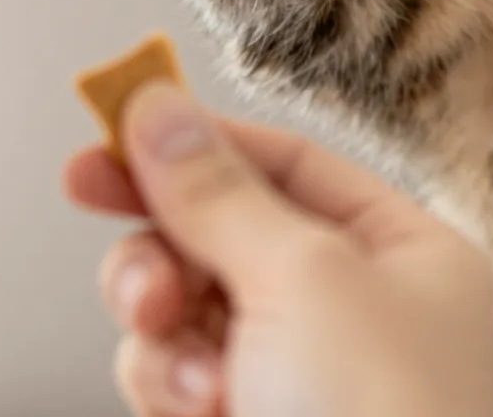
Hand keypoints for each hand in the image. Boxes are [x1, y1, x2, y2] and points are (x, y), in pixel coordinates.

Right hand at [64, 83, 492, 416]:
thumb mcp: (301, 280)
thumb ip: (217, 191)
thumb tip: (158, 106)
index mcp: (405, 256)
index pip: (287, 164)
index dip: (199, 139)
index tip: (113, 123)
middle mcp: (355, 310)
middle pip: (221, 227)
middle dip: (163, 230)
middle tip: (87, 190)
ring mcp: (296, 376)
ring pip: (183, 300)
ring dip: (159, 314)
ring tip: (173, 342)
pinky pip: (173, 370)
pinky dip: (166, 381)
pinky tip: (195, 409)